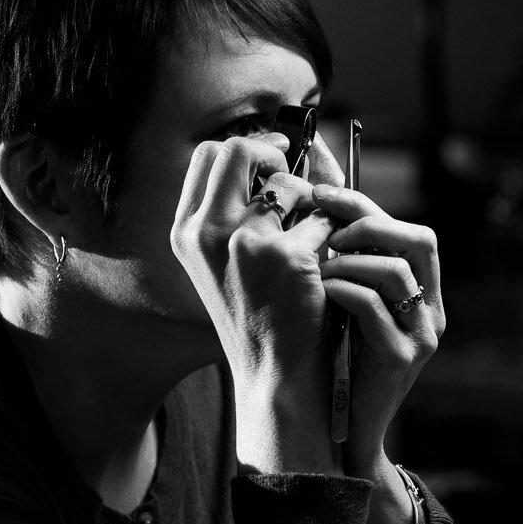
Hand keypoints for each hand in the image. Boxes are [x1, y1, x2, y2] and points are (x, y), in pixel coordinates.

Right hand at [171, 133, 338, 474]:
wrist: (274, 377)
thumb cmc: (259, 317)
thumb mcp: (231, 262)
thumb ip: (242, 209)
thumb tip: (290, 146)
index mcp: (188, 232)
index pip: (209, 155)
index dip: (247, 148)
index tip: (275, 161)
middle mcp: (209, 232)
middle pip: (241, 150)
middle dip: (276, 156)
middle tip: (301, 180)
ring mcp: (247, 243)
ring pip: (291, 185)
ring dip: (312, 204)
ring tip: (317, 240)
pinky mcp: (290, 257)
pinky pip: (325, 218)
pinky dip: (334, 236)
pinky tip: (330, 265)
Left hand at [310, 174, 444, 523]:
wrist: (341, 432)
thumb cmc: (334, 362)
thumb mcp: (344, 305)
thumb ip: (343, 262)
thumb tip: (313, 202)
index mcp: (421, 294)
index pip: (410, 230)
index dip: (368, 204)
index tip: (321, 190)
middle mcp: (430, 311)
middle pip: (418, 239)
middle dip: (366, 221)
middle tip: (321, 218)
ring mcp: (420, 337)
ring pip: (397, 271)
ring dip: (350, 258)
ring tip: (317, 265)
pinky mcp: (400, 360)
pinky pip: (374, 307)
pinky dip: (343, 289)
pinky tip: (318, 291)